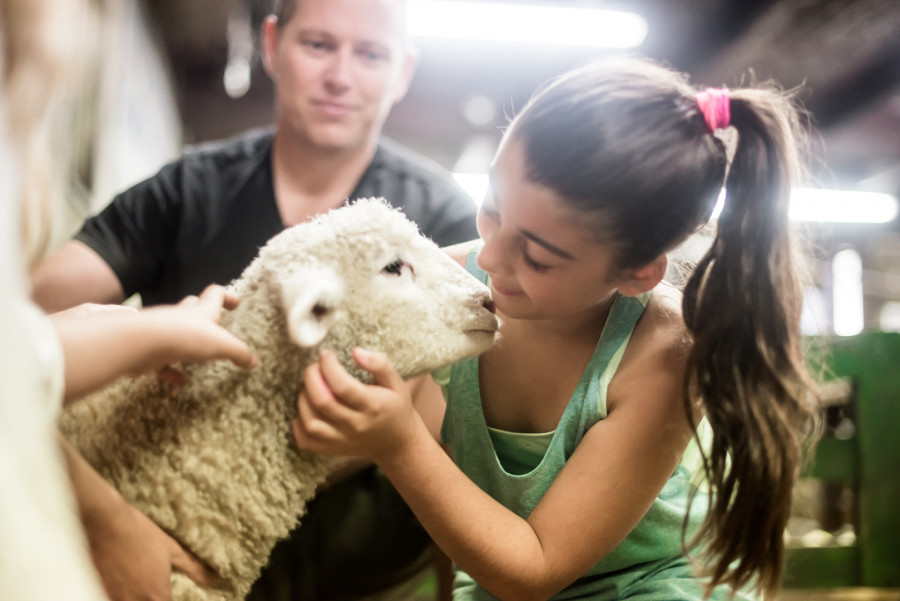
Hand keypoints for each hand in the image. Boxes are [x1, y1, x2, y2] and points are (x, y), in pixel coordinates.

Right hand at [85, 494, 218, 600]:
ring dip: (139, 598)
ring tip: (143, 588)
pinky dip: (123, 596)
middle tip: (157, 590)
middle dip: (155, 599)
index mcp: (155, 595)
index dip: (171, 600)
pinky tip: (126, 587)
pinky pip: (112, 600)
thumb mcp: (172, 549)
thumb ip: (194, 569)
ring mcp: (114, 599)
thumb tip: (215, 580)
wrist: (105, 523)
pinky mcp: (100, 592)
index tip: (171, 594)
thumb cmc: (140, 534)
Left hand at [143, 285, 257, 379]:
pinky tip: (181, 381)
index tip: (236, 304)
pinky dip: (173, 370)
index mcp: (201, 311)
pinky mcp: (150, 350)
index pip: (215, 295)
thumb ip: (238, 352)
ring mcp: (163, 332)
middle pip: (194, 309)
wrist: (142, 343)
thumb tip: (253, 361)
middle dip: (205, 316)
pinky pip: (164, 360)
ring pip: (178, 332)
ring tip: (202, 358)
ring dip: (190, 342)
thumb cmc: (186, 336)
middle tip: (217, 328)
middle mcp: (181, 317)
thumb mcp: (221, 345)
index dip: (227, 297)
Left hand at [292, 348, 419, 462]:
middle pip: (322, 402)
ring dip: (303, 399)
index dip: (328, 366)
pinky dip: (298, 423)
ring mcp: (342, 441)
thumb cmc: (395, 407)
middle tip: (314, 367)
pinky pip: (306, 440)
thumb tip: (356, 351)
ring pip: (310, 422)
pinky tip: (308, 408)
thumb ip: (380, 364)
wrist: (397, 442)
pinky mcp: (331, 450)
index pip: (342, 386)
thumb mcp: (396, 383)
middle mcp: (356, 426)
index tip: (326, 354)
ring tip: (311, 386)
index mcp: (373, 406)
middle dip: (311, 378)